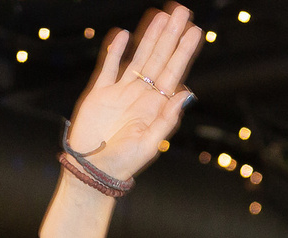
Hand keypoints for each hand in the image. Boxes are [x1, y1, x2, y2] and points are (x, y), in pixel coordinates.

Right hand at [65, 6, 203, 179]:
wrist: (92, 171)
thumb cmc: (123, 163)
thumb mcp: (150, 144)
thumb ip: (168, 118)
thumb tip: (186, 92)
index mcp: (156, 107)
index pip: (174, 72)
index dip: (183, 51)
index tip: (195, 31)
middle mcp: (141, 96)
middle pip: (159, 58)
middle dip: (170, 35)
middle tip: (181, 11)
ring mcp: (120, 93)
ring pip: (137, 58)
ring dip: (149, 37)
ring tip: (160, 16)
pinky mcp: (99, 94)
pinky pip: (109, 67)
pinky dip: (115, 51)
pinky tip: (124, 35)